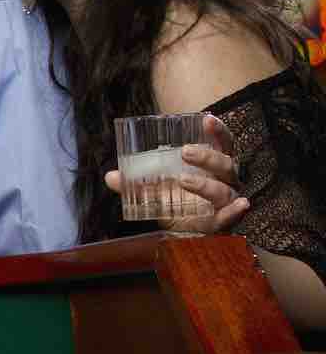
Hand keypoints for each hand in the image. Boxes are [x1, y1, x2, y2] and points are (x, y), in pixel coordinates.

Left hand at [105, 114, 248, 232]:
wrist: (185, 234)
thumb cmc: (176, 201)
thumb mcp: (155, 189)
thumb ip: (135, 183)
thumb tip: (110, 176)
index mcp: (213, 166)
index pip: (222, 144)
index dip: (218, 131)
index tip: (206, 119)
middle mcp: (225, 181)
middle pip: (225, 164)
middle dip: (207, 156)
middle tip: (185, 151)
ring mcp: (226, 200)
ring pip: (224, 189)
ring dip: (206, 184)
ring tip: (184, 179)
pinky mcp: (223, 220)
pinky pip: (232, 216)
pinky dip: (236, 210)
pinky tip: (242, 205)